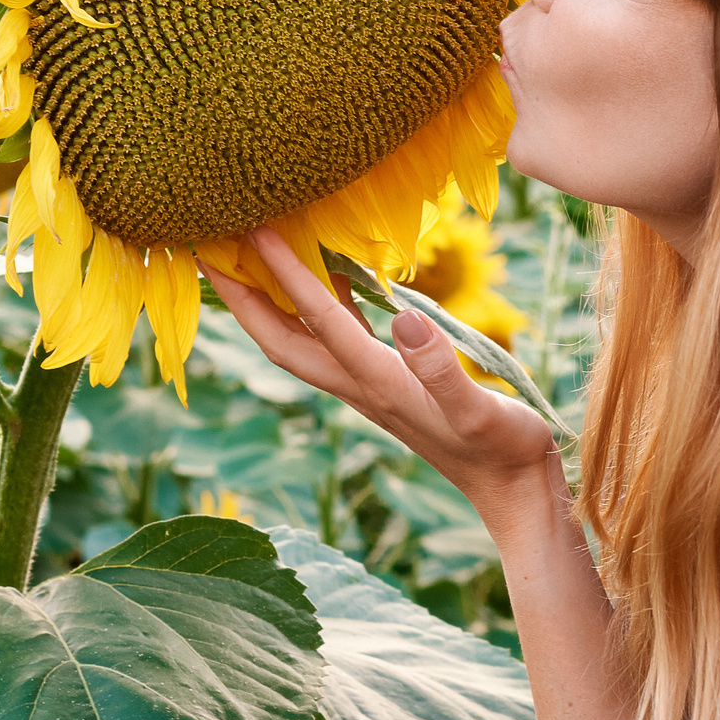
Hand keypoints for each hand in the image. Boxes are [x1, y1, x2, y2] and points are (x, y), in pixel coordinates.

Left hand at [200, 229, 559, 515]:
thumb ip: (441, 368)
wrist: (513, 490)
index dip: (286, 273)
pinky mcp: (388, 380)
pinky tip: (326, 271)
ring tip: (245, 253)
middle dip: (239, 295)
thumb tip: (405, 317)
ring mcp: (369, 384)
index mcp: (377, 383)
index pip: (317, 320)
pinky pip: (338, 332)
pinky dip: (319, 299)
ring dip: (268, 298)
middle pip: (280, 336)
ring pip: (301, 335)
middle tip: (206, 246)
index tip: (254, 229)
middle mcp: (360, 384)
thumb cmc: (503, 449)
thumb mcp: (479, 410)